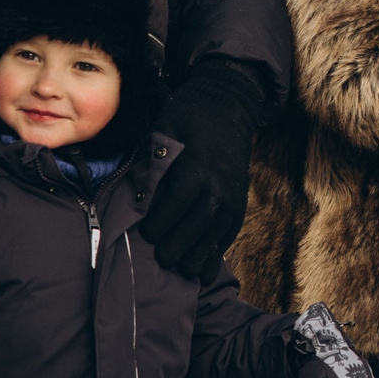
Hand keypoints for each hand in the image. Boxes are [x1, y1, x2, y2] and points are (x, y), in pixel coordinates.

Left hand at [139, 59, 269, 284]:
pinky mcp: (239, 199)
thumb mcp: (166, 127)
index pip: (180, 200)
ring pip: (217, 230)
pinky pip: (230, 230)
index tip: (147, 234)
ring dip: (201, 254)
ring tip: (184, 271)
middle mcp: (220, 182)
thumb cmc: (190, 115)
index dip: (163, 221)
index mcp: (199, 164)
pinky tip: (205, 269)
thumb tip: (139, 191)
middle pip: (200, 221)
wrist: (230, 106)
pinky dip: (218, 250)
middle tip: (162, 259)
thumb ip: (154, 159)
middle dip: (180, 244)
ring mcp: (233, 192)